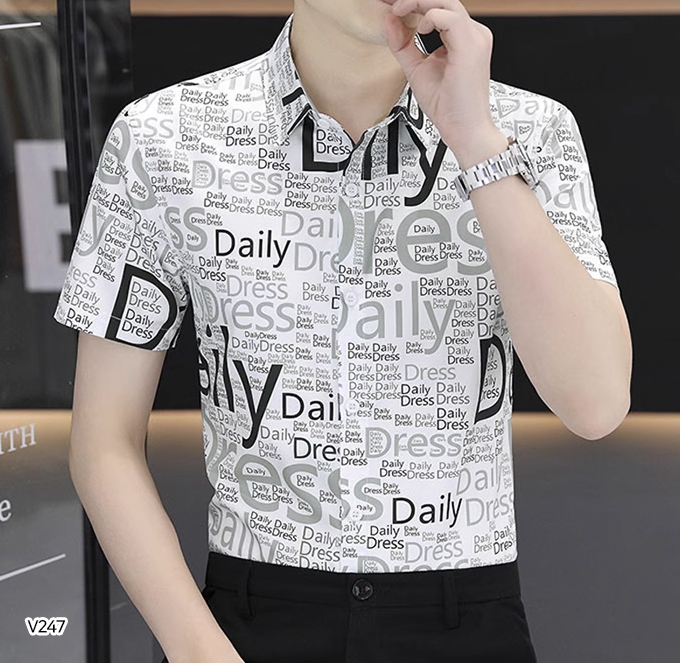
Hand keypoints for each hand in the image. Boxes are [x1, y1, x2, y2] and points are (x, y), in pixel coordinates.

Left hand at [382, 0, 502, 155]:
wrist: (464, 130)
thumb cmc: (448, 107)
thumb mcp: (416, 70)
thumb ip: (403, 45)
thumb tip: (390, 21)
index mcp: (462, 39)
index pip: (439, 8)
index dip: (414, 3)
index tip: (393, 8)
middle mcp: (472, 35)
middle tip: (393, 4)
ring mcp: (474, 38)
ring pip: (446, 1)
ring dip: (418, 2)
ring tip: (399, 10)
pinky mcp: (470, 47)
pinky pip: (449, 17)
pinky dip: (430, 17)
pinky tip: (419, 29)